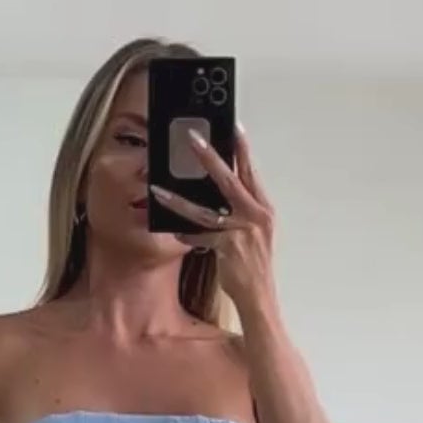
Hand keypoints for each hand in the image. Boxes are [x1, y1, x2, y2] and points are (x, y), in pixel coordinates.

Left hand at [151, 129, 275, 313]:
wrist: (260, 297)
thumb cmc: (255, 266)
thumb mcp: (253, 233)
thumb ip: (239, 212)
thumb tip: (215, 196)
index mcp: (263, 208)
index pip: (251, 171)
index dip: (242, 148)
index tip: (233, 126)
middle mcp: (255, 215)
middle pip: (230, 179)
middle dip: (209, 156)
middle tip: (192, 137)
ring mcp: (242, 231)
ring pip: (204, 209)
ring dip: (179, 199)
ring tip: (159, 188)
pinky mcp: (227, 247)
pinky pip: (199, 235)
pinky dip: (186, 234)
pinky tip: (174, 231)